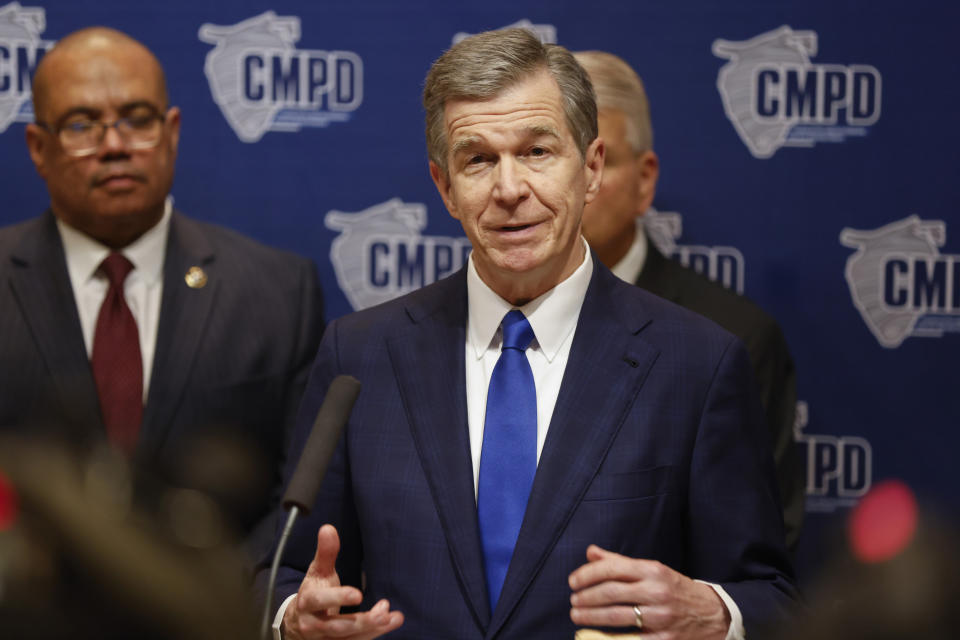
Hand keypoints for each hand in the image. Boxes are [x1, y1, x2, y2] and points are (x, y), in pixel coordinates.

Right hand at [282, 524, 403, 639]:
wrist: (298, 623)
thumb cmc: (313, 592)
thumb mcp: (317, 572)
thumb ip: (325, 553)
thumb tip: (328, 529)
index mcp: (307, 602)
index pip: (320, 600)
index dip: (338, 598)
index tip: (358, 594)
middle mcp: (313, 624)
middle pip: (336, 626)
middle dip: (361, 620)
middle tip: (383, 612)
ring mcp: (324, 639)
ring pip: (349, 637)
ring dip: (373, 628)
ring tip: (393, 617)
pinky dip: (374, 634)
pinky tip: (390, 622)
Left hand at [568, 545, 728, 639]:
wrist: (713, 614)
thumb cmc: (675, 589)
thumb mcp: (652, 570)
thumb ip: (619, 562)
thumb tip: (590, 552)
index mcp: (652, 570)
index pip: (612, 568)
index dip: (587, 574)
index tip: (573, 581)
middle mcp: (657, 591)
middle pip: (611, 592)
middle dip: (586, 597)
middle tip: (573, 601)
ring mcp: (661, 616)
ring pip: (617, 616)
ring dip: (591, 617)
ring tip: (577, 616)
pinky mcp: (664, 638)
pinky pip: (630, 639)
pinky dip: (608, 638)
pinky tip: (594, 636)